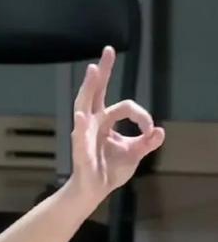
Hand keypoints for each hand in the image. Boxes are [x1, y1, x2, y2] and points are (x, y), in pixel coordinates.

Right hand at [69, 46, 164, 203]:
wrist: (94, 190)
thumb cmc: (110, 169)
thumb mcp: (134, 154)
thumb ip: (146, 142)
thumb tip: (161, 131)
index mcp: (105, 120)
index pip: (125, 106)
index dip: (142, 116)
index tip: (151, 130)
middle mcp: (93, 121)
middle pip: (96, 91)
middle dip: (103, 71)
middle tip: (108, 50)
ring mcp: (84, 132)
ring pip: (84, 104)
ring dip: (89, 87)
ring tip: (93, 70)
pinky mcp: (81, 149)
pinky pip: (80, 136)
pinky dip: (81, 126)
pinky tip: (82, 115)